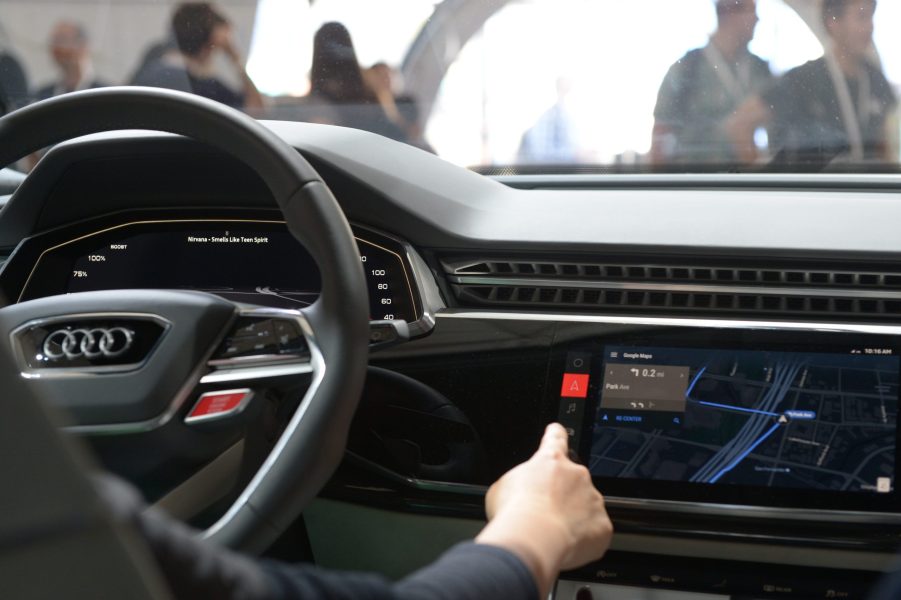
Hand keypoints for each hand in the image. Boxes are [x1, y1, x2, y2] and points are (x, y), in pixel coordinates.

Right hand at [476, 423, 612, 595]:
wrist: (534, 537)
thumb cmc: (515, 510)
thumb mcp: (502, 486)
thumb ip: (518, 482)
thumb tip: (518, 492)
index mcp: (550, 461)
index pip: (555, 439)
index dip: (556, 434)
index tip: (557, 430)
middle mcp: (576, 475)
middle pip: (572, 480)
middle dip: (561, 495)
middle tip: (543, 514)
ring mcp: (592, 499)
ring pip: (585, 507)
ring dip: (573, 518)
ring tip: (552, 534)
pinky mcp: (602, 524)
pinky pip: (595, 531)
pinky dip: (584, 539)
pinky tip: (566, 545)